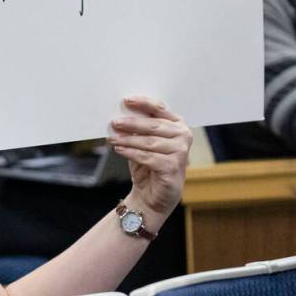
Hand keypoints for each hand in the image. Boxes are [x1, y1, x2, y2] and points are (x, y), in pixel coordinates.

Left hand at [107, 97, 191, 221]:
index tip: (126, 100)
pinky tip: (119, 150)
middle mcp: (183, 135)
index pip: (159, 109)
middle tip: (114, 122)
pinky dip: (131, 153)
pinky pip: (147, 157)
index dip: (142, 103)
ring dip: (127, 140)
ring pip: (149, 142)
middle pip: (153, 125)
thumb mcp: (143, 143)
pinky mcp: (173, 166)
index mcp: (178, 124)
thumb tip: (121, 115)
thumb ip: (138, 128)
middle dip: (131, 123)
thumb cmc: (148, 165)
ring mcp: (180, 151)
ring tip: (112, 138)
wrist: (152, 195)